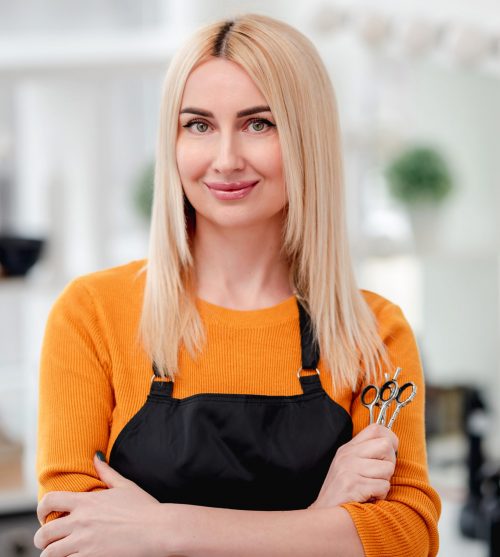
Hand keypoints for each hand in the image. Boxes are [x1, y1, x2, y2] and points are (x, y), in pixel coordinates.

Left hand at [34, 453, 166, 556]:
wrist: (157, 529)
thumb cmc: (144, 507)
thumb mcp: (124, 485)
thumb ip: (106, 472)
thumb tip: (96, 457)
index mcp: (86, 502)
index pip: (50, 501)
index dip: (41, 509)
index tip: (45, 516)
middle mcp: (81, 522)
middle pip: (44, 533)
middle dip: (42, 539)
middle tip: (49, 542)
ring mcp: (84, 542)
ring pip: (50, 554)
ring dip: (51, 555)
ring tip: (59, 554)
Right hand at [310, 423, 398, 508]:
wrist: (324, 514)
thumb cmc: (343, 492)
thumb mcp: (350, 466)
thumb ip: (366, 454)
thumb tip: (390, 445)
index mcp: (348, 448)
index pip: (375, 429)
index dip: (390, 438)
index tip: (390, 452)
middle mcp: (348, 454)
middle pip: (385, 446)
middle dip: (390, 463)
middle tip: (380, 475)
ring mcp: (349, 468)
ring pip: (387, 468)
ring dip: (384, 483)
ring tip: (371, 488)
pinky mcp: (352, 485)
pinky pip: (382, 486)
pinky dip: (380, 495)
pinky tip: (368, 497)